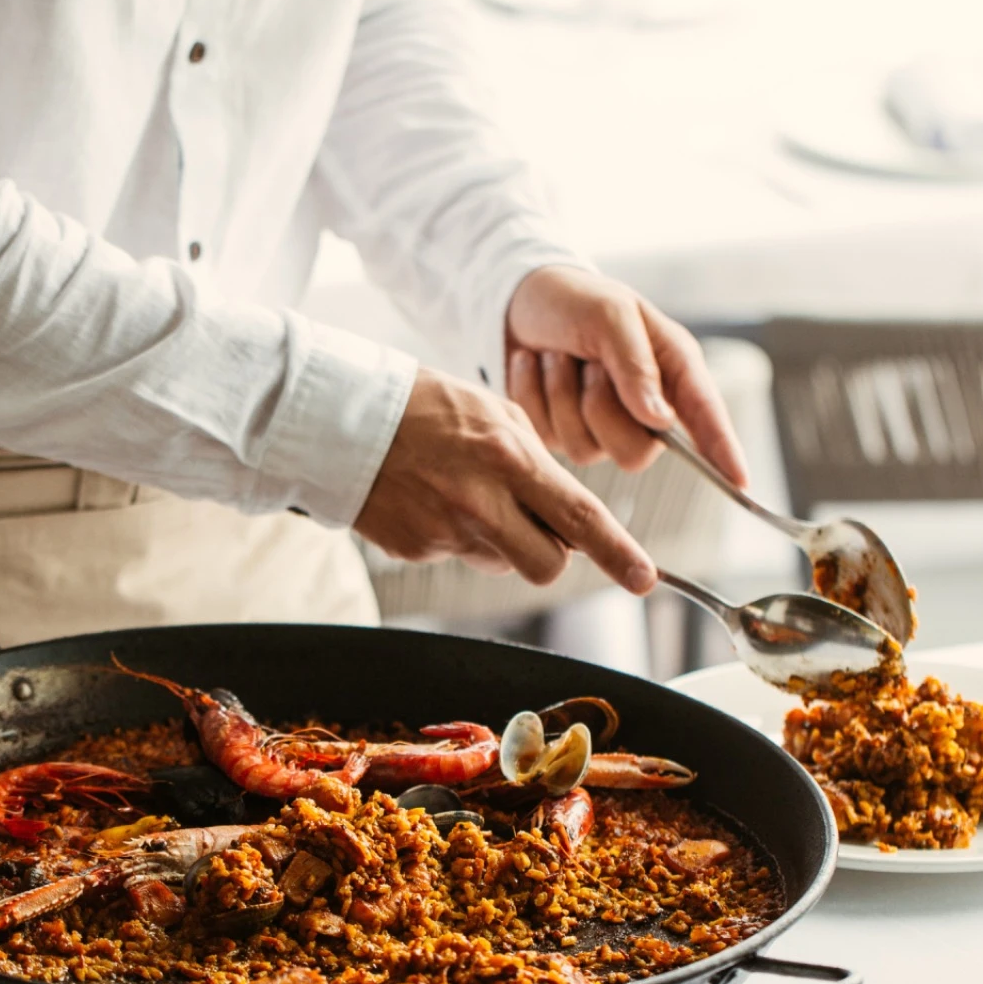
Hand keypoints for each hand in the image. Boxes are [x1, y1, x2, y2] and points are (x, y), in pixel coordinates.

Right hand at [356, 367, 656, 593]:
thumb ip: (534, 460)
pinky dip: (452, 534)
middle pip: (547, 563)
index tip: (643, 577)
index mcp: (509, 459)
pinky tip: (430, 499)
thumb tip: (560, 505)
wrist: (339, 419)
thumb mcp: (494, 412)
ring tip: (463, 493)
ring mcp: (445, 531)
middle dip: (552, 552)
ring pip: (501, 560)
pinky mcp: (414, 549)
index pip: (580, 518)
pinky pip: (455, 554)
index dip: (619, 554)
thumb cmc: (421, 406)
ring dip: (499, 539)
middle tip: (534, 523)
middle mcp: (481, 502)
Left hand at [505, 266, 747, 485]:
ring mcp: (600, 429)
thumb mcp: (611, 314)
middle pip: (635, 453)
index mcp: (673, 371)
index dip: (724, 452)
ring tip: (559, 355)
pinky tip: (535, 365)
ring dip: (562, 393)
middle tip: (589, 363)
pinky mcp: (560, 435)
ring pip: (586, 449)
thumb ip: (636, 365)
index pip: (706, 418)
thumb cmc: (578, 299)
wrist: (521, 299)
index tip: (741, 483)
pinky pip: (546, 437)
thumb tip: (660, 420)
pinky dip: (534, 394)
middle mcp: (644, 409)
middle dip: (602, 407)